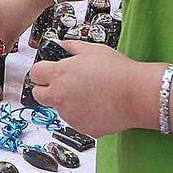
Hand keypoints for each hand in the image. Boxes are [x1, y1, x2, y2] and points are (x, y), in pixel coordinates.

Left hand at [30, 40, 157, 137]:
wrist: (137, 94)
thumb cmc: (118, 71)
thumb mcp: (92, 49)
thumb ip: (69, 46)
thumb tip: (58, 45)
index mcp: (59, 74)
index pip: (34, 74)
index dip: (41, 71)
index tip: (47, 71)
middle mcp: (60, 96)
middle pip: (38, 94)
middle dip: (46, 88)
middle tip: (62, 83)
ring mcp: (69, 114)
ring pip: (58, 108)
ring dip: (66, 101)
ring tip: (89, 92)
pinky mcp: (81, 128)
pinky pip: (75, 120)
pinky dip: (81, 113)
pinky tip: (97, 104)